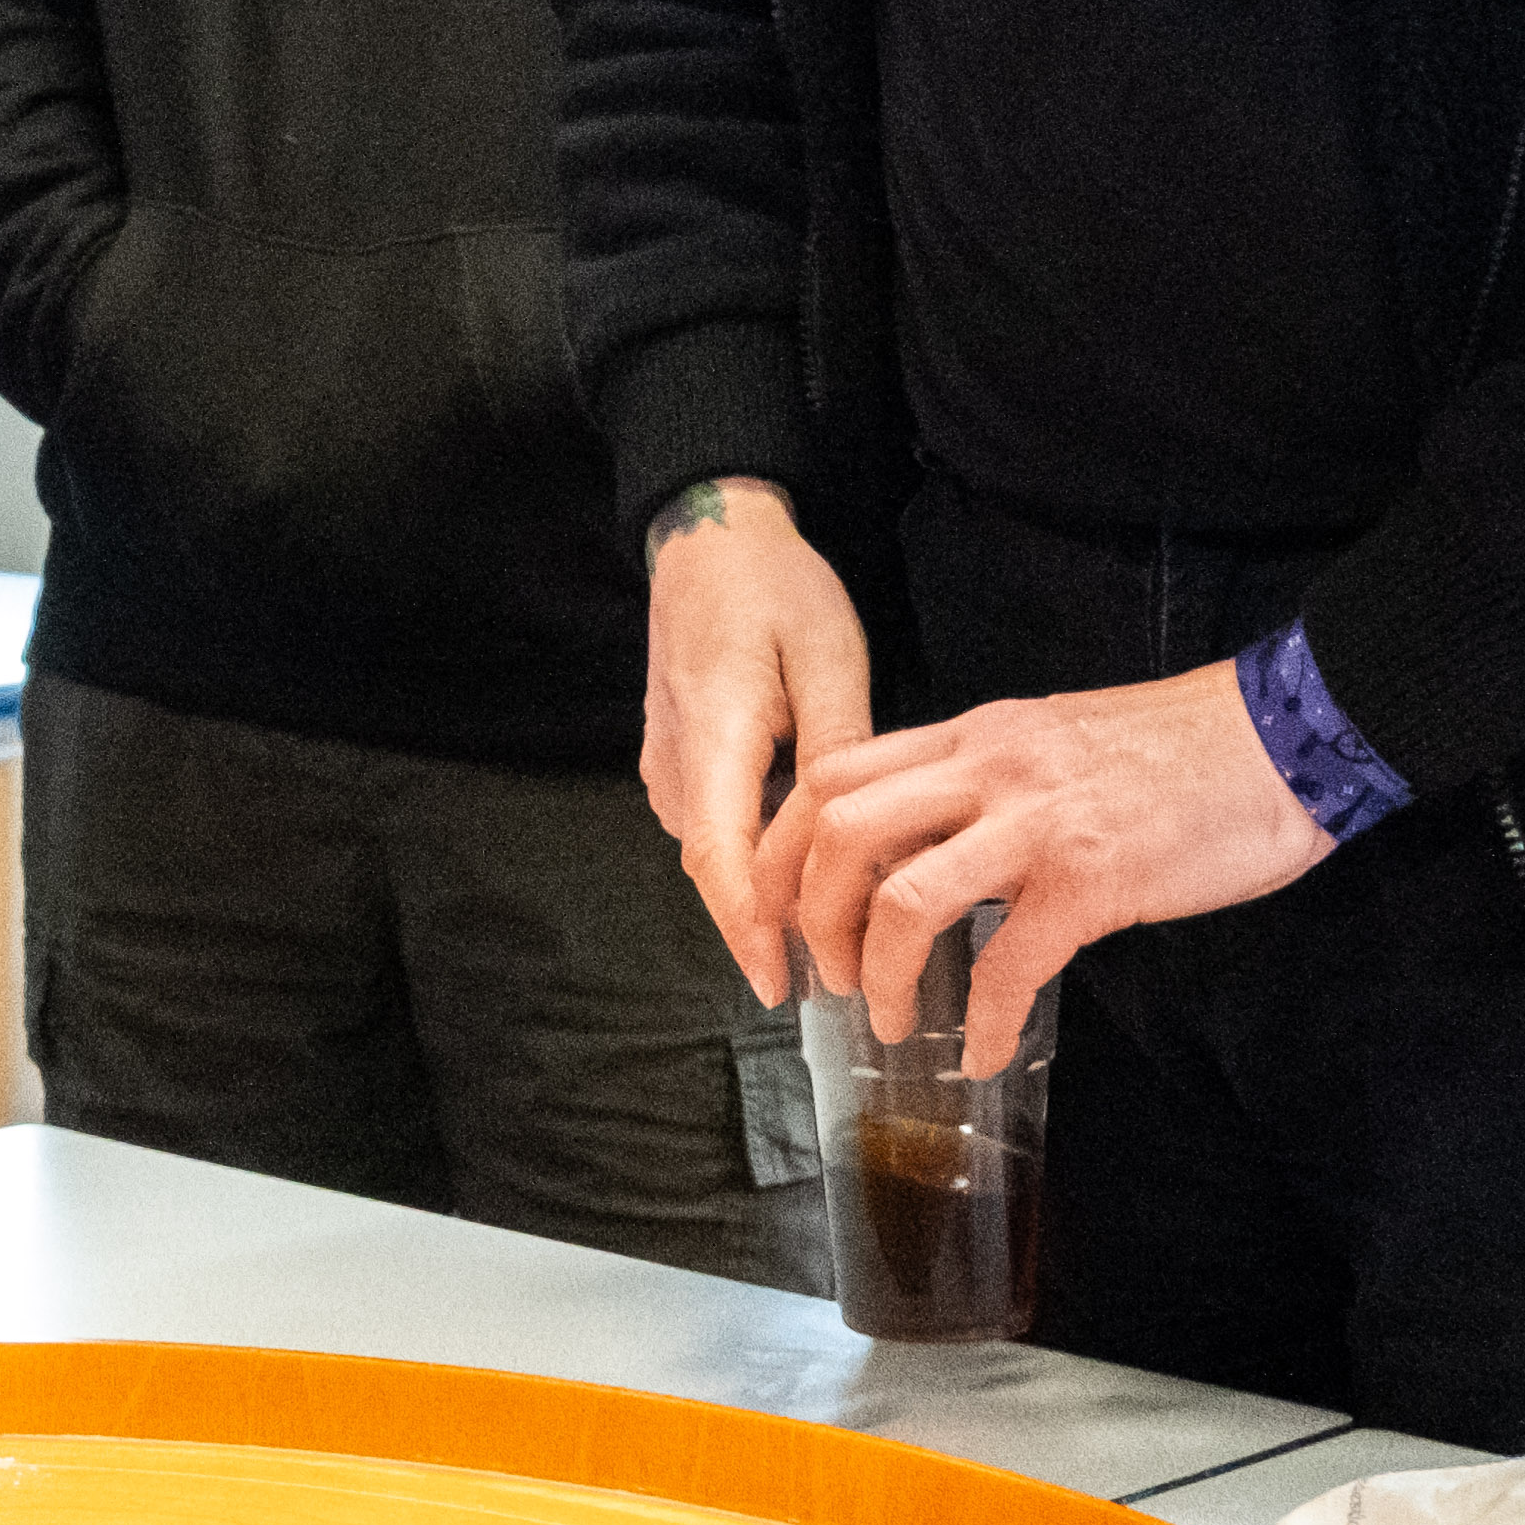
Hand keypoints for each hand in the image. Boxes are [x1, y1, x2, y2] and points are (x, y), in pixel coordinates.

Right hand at [636, 483, 872, 1004]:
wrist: (708, 543)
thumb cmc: (774, 589)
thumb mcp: (830, 658)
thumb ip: (839, 752)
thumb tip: (857, 840)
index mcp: (716, 732)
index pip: (721, 855)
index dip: (749, 927)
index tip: (781, 982)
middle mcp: (676, 761)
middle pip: (716, 871)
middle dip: (770, 930)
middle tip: (840, 977)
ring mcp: (666, 765)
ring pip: (716, 855)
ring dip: (766, 894)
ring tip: (836, 931)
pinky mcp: (674, 763)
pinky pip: (714, 829)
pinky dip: (755, 857)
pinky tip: (806, 866)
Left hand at [763, 663, 1329, 1055]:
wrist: (1283, 738)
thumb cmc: (1180, 750)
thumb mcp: (1054, 739)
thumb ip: (987, 778)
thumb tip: (934, 838)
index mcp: (973, 736)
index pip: (832, 777)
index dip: (781, 851)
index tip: (775, 910)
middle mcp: (988, 769)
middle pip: (838, 833)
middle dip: (808, 918)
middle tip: (829, 977)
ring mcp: (1037, 822)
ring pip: (903, 898)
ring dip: (882, 975)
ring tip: (893, 1020)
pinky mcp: (1093, 878)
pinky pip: (1009, 964)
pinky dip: (986, 1022)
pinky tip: (986, 1052)